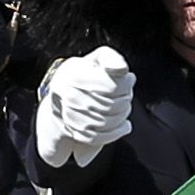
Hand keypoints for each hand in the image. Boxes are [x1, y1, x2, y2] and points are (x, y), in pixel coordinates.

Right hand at [34, 48, 135, 165]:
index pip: (110, 87)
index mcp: (74, 75)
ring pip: (105, 122)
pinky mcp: (74, 132)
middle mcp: (68, 96)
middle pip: (109, 105)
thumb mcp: (98, 58)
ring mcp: (69, 116)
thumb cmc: (86, 73)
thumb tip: (121, 69)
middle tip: (128, 93)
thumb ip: (112, 58)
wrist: (63, 93)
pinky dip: (116, 132)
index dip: (126, 84)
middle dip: (125, 100)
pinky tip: (124, 125)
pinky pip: (99, 137)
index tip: (130, 78)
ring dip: (122, 115)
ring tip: (125, 106)